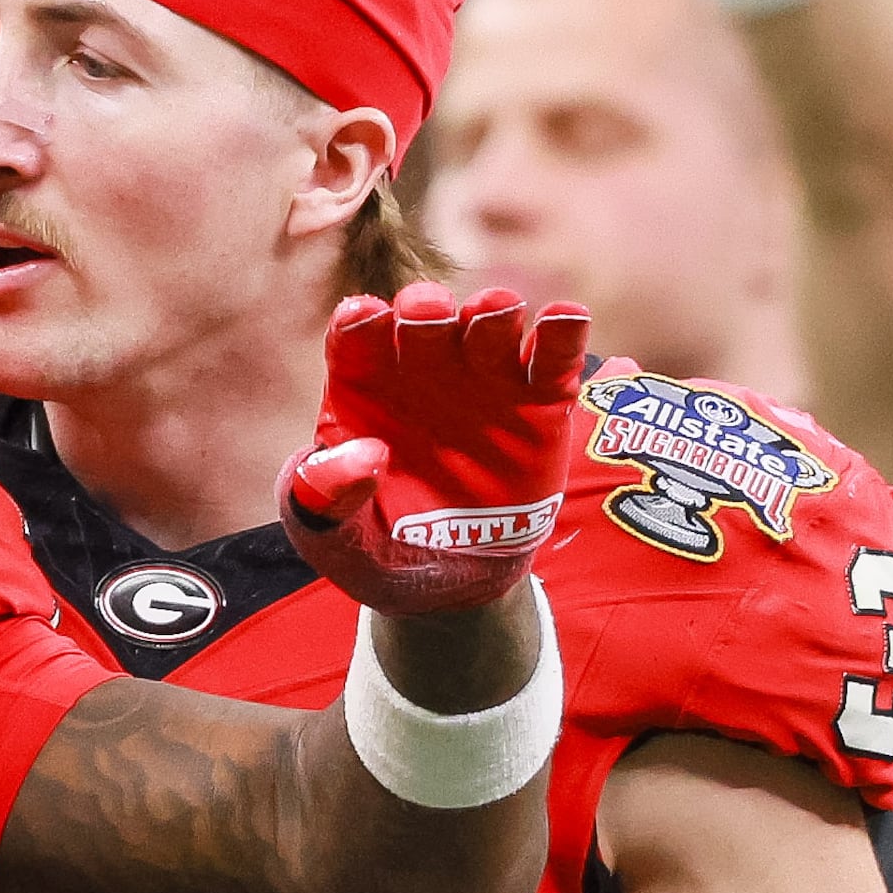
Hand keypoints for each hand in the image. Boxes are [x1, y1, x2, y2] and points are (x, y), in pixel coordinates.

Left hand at [281, 282, 591, 613]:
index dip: (357, 324)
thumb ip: (326, 499)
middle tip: (427, 312)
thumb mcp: (334, 536)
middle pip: (424, 323)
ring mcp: (484, 381)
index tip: (360, 315)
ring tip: (495, 309)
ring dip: (492, 313)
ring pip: (489, 329)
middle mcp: (424, 370)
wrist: (448, 583)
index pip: (354, 342)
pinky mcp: (540, 403)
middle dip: (425, 311)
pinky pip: (553, 362)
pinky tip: (566, 316)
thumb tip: (361, 456)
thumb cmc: (377, 544)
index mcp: (363, 388)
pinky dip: (562, 335)